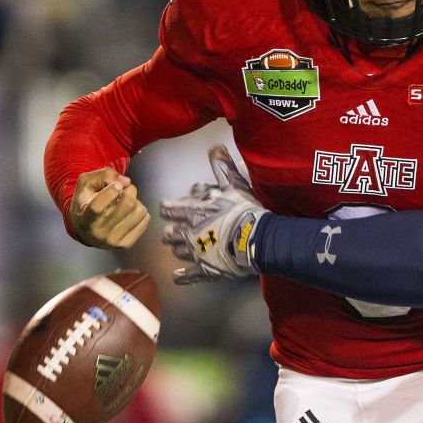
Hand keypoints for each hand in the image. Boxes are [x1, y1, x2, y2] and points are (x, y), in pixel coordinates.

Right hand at [68, 168, 149, 251]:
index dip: (110, 193)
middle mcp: (98, 233)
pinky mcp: (125, 245)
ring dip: (136, 201)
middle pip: (127, 204)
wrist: (84, 229)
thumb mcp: (87, 183)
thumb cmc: (86, 201)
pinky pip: (145, 220)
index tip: (117, 185)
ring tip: (125, 201)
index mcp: (84, 218)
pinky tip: (129, 212)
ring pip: (139, 211)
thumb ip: (105, 176)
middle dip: (129, 190)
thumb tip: (126, 182)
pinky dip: (140, 211)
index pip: (97, 207)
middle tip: (124, 189)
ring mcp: (113, 241)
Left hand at [160, 145, 266, 284]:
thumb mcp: (235, 184)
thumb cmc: (244, 211)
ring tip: (178, 249)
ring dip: (177, 250)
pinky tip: (177, 276)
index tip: (165, 207)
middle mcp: (190, 233)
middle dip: (170, 232)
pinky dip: (183, 275)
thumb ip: (223, 167)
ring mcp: (197, 254)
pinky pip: (190, 275)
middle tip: (171, 232)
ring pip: (178, 252)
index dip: (167, 208)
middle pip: (170, 234)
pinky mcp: (207, 270)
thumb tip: (215, 146)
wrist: (257, 239)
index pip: (171, 209)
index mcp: (194, 212)